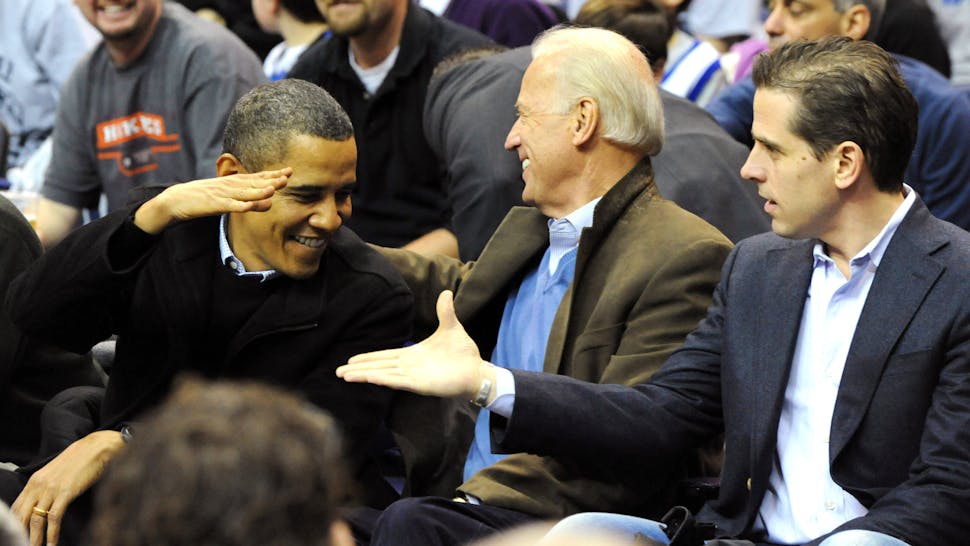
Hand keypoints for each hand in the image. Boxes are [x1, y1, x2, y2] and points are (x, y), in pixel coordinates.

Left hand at [11, 430, 125, 545]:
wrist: (96, 448)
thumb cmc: (79, 460)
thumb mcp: (56, 472)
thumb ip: (46, 486)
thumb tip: (43, 503)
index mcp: (34, 480)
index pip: (16, 507)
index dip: (15, 524)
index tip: (17, 535)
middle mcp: (38, 485)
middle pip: (21, 515)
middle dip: (20, 533)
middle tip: (22, 545)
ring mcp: (51, 489)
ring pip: (36, 519)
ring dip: (34, 539)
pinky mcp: (65, 492)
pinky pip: (54, 518)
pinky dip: (52, 533)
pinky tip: (52, 543)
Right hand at [134, 167, 291, 233]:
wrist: (177, 199)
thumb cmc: (206, 199)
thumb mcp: (230, 198)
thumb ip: (251, 201)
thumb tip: (270, 203)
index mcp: (234, 182)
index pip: (258, 177)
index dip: (273, 174)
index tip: (289, 171)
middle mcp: (230, 185)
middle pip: (254, 182)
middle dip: (271, 180)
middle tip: (287, 177)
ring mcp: (222, 194)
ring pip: (244, 193)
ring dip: (259, 191)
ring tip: (273, 189)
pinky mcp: (213, 204)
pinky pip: (228, 205)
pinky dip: (238, 205)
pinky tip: (248, 206)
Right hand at [338, 290, 493, 399]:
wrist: (478, 370)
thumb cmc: (464, 353)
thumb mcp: (452, 327)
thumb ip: (445, 312)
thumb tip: (446, 292)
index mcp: (413, 354)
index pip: (385, 356)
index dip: (368, 357)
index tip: (350, 360)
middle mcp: (409, 367)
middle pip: (378, 366)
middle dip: (358, 368)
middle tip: (338, 371)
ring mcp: (414, 376)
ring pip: (383, 375)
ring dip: (364, 374)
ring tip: (344, 376)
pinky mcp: (421, 385)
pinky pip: (397, 381)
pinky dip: (382, 379)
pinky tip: (369, 377)